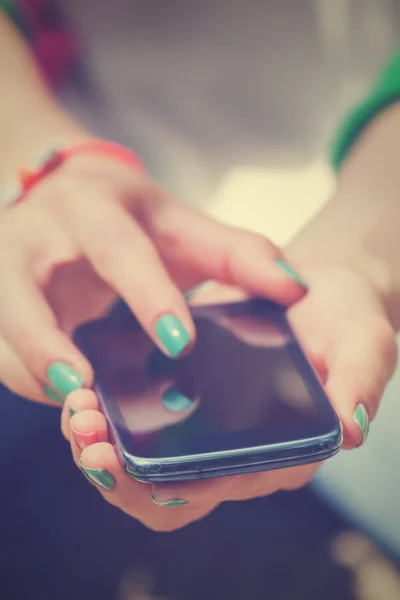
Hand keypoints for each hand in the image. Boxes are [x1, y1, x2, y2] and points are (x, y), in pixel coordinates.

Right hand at [0, 150, 304, 402]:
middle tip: (84, 394)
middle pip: (24, 290)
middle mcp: (36, 236)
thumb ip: (236, 254)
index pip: (118, 251)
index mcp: (93, 208)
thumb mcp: (180, 225)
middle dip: (46, 343)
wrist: (67, 197)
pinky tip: (65, 403)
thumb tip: (294, 288)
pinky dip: (28, 376)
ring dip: (29, 368)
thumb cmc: (129, 216)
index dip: (147, 296)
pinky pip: (0, 347)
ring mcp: (4, 269)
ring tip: (73, 414)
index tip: (180, 345)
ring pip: (3, 322)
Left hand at [61, 264, 396, 531]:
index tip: (131, 464)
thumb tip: (351, 426)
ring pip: (151, 469)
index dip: (177, 486)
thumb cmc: (343, 319)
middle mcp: (244, 452)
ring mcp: (213, 431)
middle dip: (124, 477)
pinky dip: (114, 421)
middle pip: (176, 494)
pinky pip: (145, 430)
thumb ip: (359, 381)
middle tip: (88, 440)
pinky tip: (88, 394)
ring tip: (79, 416)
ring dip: (107, 452)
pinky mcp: (191, 402)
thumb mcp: (363, 340)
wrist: (317, 291)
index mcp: (284, 452)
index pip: (226, 487)